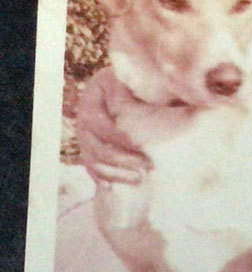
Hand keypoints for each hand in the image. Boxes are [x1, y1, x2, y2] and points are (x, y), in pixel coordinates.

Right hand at [76, 67, 149, 184]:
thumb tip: (135, 108)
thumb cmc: (137, 84)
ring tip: (140, 178)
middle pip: (95, 145)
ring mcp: (85, 134)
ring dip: (115, 172)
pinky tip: (111, 188)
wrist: (131, 87)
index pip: (100, 123)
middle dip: (122, 158)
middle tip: (149, 165)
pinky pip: (90, 166)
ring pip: (92, 159)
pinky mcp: (90, 147)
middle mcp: (83, 117)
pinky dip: (100, 177)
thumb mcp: (136, 83)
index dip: (119, 137)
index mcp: (92, 98)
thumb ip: (135, 94)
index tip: (141, 146)